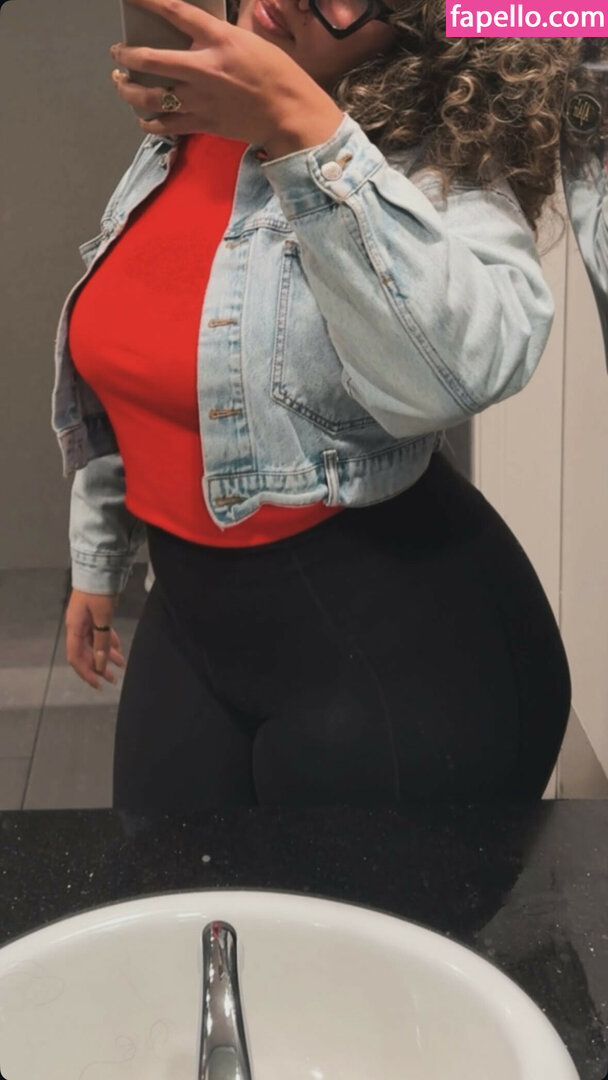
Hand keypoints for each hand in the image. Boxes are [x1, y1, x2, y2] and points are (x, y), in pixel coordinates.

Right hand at [65, 589, 124, 689]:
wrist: (100, 567)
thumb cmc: (99, 592)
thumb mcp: (102, 617)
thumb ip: (101, 641)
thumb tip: (100, 664)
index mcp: (74, 628)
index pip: (76, 657)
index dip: (86, 672)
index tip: (98, 684)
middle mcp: (77, 627)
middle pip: (85, 653)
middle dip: (98, 667)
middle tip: (113, 680)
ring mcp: (86, 621)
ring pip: (95, 644)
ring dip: (106, 655)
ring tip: (121, 666)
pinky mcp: (95, 615)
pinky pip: (100, 634)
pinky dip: (109, 642)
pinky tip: (118, 648)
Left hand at [110, 0, 342, 154]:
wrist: (290, 114)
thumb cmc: (278, 75)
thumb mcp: (249, 41)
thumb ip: (219, 37)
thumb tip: (197, 34)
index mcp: (218, 39)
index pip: (174, 11)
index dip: (146, 0)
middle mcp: (202, 68)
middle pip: (149, 59)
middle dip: (125, 54)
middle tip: (118, 51)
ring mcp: (199, 99)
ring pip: (149, 96)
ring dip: (127, 89)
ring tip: (121, 82)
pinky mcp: (201, 123)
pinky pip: (164, 126)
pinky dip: (148, 123)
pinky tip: (143, 117)